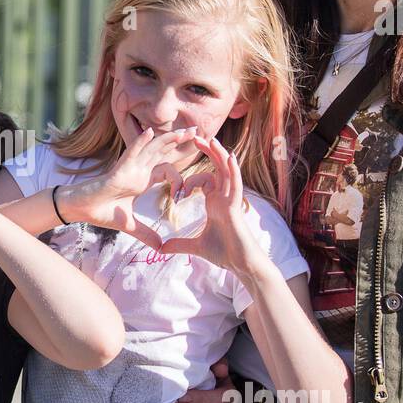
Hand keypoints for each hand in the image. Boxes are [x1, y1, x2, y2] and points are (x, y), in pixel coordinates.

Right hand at [59, 127, 199, 249]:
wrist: (82, 210)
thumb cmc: (101, 212)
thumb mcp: (130, 225)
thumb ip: (146, 234)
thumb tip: (160, 248)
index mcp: (142, 180)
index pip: (165, 169)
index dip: (178, 178)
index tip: (183, 194)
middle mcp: (137, 170)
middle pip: (161, 151)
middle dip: (179, 141)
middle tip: (197, 132)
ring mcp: (129, 168)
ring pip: (151, 149)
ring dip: (167, 139)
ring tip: (184, 131)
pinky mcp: (119, 170)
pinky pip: (131, 153)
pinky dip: (141, 143)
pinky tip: (150, 133)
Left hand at [159, 136, 262, 276]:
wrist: (241, 264)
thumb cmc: (224, 253)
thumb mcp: (195, 246)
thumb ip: (179, 244)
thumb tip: (161, 248)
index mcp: (216, 203)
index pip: (204, 181)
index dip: (190, 181)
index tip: (178, 192)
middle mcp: (224, 198)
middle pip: (216, 169)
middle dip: (207, 153)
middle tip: (195, 138)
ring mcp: (231, 200)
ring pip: (227, 172)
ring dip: (220, 155)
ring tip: (211, 139)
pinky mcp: (236, 206)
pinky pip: (235, 184)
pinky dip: (233, 170)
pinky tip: (229, 156)